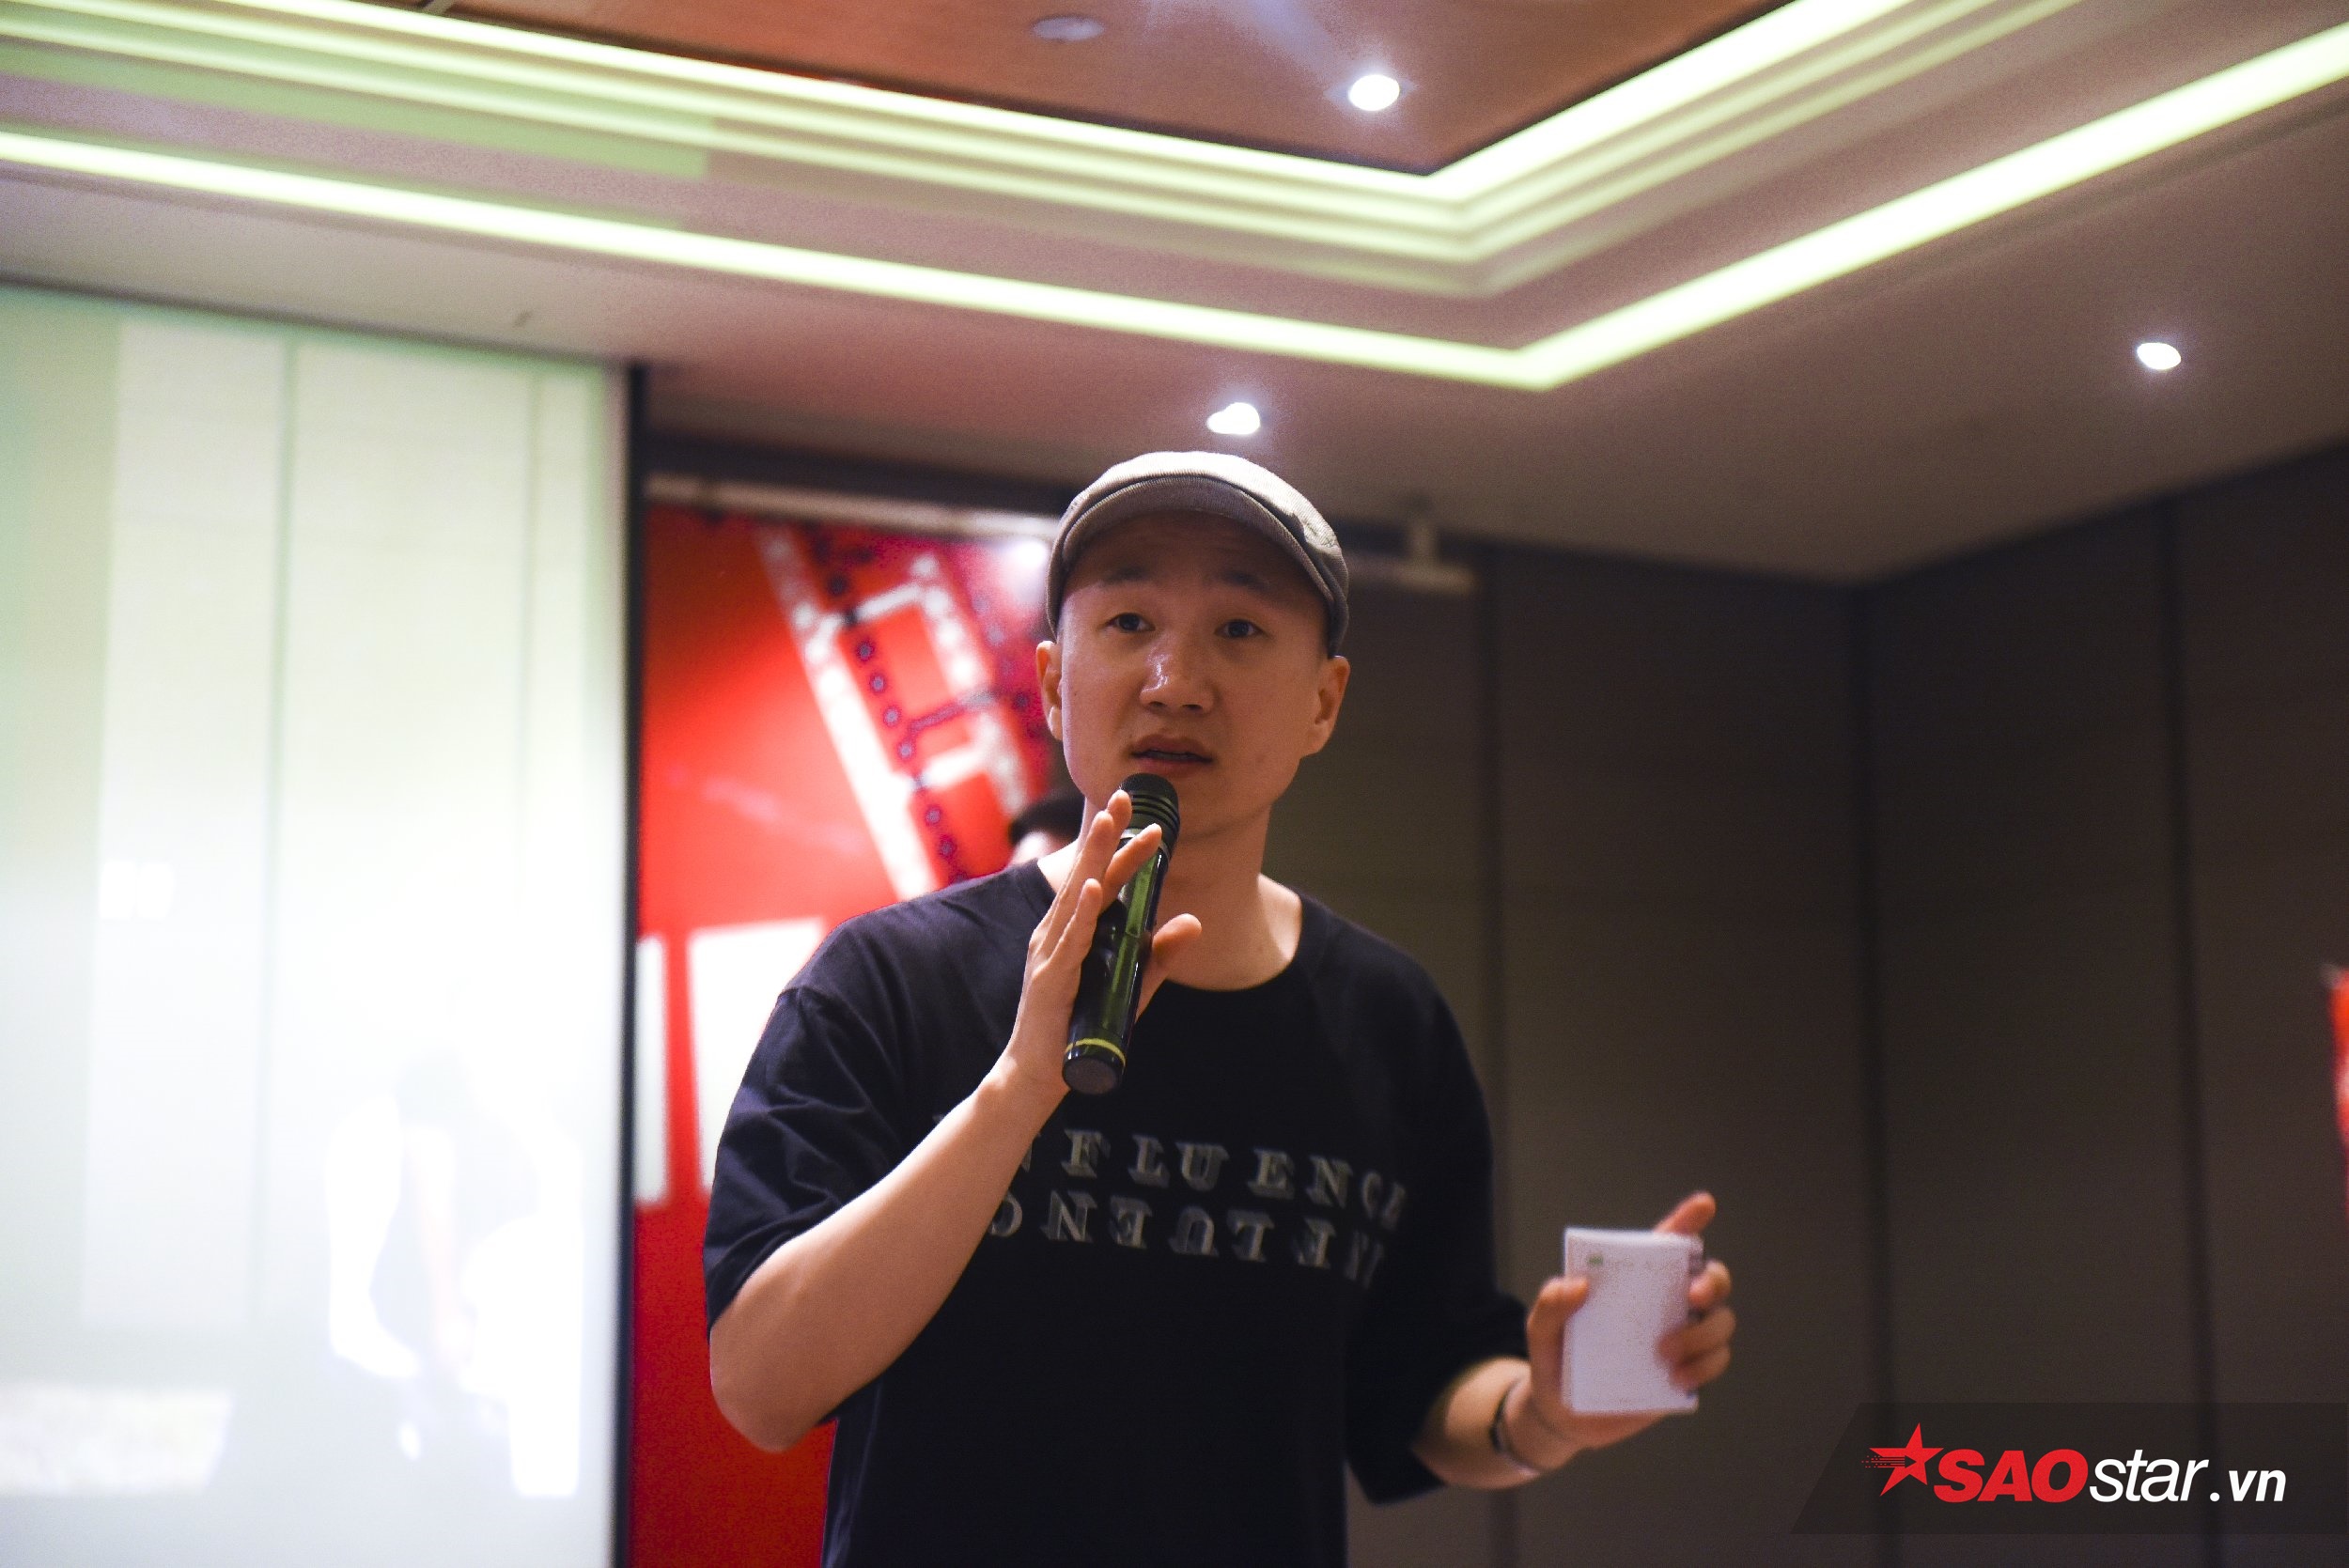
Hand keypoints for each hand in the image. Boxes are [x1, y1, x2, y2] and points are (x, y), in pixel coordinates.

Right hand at [991, 789, 1201, 1111]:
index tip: (1138, 811)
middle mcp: (1056, 932)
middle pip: (1086, 875)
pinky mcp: (1050, 978)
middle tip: (1124, 797)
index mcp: (1072, 929)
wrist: (1036, 1076)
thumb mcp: (1131, 986)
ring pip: (1077, 897)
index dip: (1118, 845)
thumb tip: (1193, 921)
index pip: (1099, 879)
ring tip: (1110, 824)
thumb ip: (1159, 954)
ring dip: (1095, 859)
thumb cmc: (1080, 1028)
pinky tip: (1096, 889)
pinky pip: (1071, 941)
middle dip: (1105, 834)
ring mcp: (1050, 953)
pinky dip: (1084, 914)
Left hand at [1508, 1191, 1735, 1462]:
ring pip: (1722, 1321)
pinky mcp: (1688, 1373)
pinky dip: (1705, 1367)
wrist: (1562, 1416)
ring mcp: (1682, 1337)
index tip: (1704, 1204)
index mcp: (1632, 1281)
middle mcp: (1664, 1303)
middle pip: (1711, 1277)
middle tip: (1690, 1298)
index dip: (1689, 1220)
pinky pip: (1717, 1361)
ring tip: (1664, 1356)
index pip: (1667, 1243)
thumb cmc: (1554, 1358)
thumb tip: (1580, 1284)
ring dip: (1703, 1335)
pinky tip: (1675, 1379)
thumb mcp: (1539, 1330)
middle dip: (1712, 1281)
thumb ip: (1550, 1304)